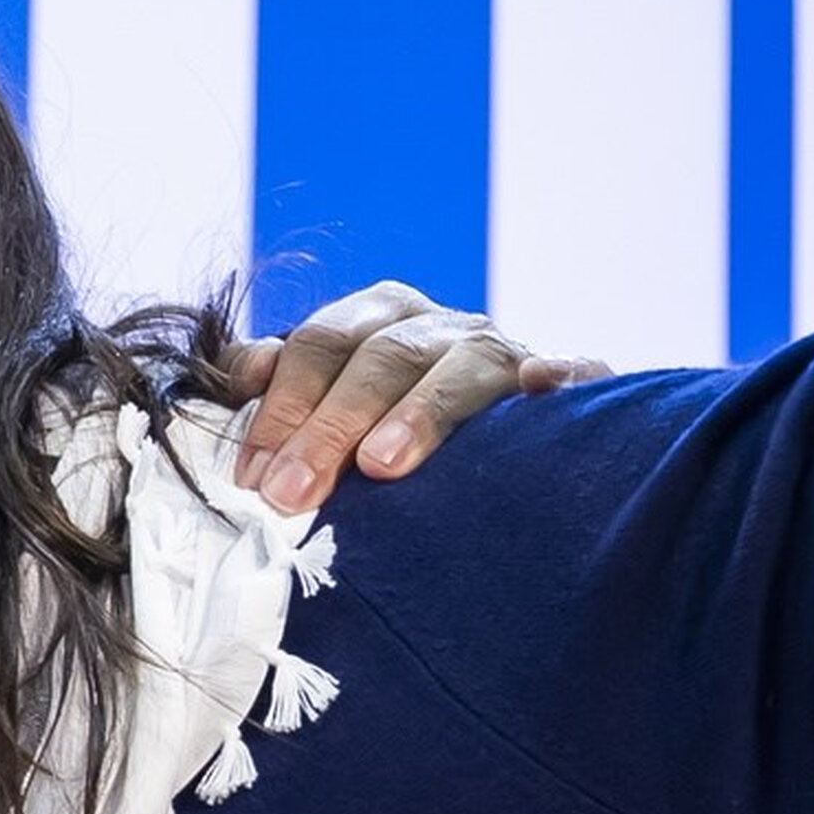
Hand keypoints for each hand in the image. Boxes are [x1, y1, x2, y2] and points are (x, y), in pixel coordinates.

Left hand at [230, 283, 607, 512]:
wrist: (505, 444)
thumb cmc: (390, 430)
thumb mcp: (329, 404)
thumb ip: (281, 389)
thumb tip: (241, 373)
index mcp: (375, 319)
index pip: (318, 346)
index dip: (281, 407)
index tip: (251, 477)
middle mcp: (438, 324)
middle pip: (380, 358)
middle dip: (328, 428)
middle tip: (291, 494)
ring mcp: (504, 351)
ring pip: (462, 364)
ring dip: (420, 412)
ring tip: (381, 465)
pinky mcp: (570, 382)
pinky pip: (572, 372)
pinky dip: (560, 376)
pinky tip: (542, 387)